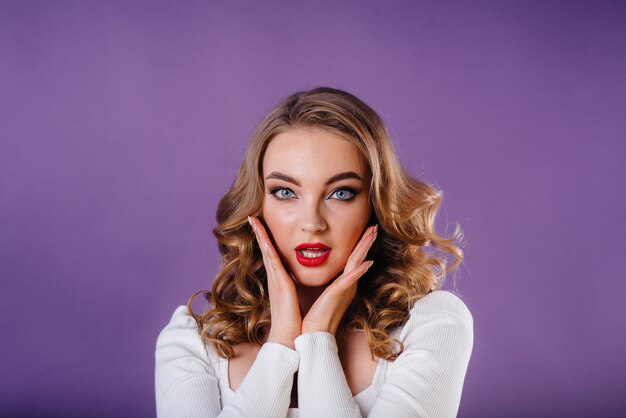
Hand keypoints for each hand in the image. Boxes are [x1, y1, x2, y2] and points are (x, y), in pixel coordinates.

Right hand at [248, 216, 301, 348]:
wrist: (290, 338)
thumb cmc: (295, 321)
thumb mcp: (296, 299)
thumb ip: (295, 289)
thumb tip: (297, 283)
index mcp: (280, 280)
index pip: (272, 254)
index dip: (266, 239)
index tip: (260, 225)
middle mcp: (275, 278)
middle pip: (264, 248)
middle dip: (258, 232)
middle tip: (251, 215)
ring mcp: (275, 280)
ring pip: (266, 251)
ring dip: (260, 234)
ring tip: (253, 218)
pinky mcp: (280, 284)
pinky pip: (272, 261)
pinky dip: (267, 247)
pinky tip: (264, 237)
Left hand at [301, 225, 376, 334]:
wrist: (314, 333)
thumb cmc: (316, 315)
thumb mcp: (321, 293)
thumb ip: (326, 282)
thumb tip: (322, 272)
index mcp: (343, 283)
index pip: (353, 259)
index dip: (360, 245)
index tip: (365, 231)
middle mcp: (347, 285)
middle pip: (358, 258)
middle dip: (366, 241)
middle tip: (374, 226)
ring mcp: (345, 289)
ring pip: (357, 263)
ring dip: (365, 248)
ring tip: (372, 234)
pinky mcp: (338, 294)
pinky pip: (350, 280)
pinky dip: (359, 271)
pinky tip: (368, 262)